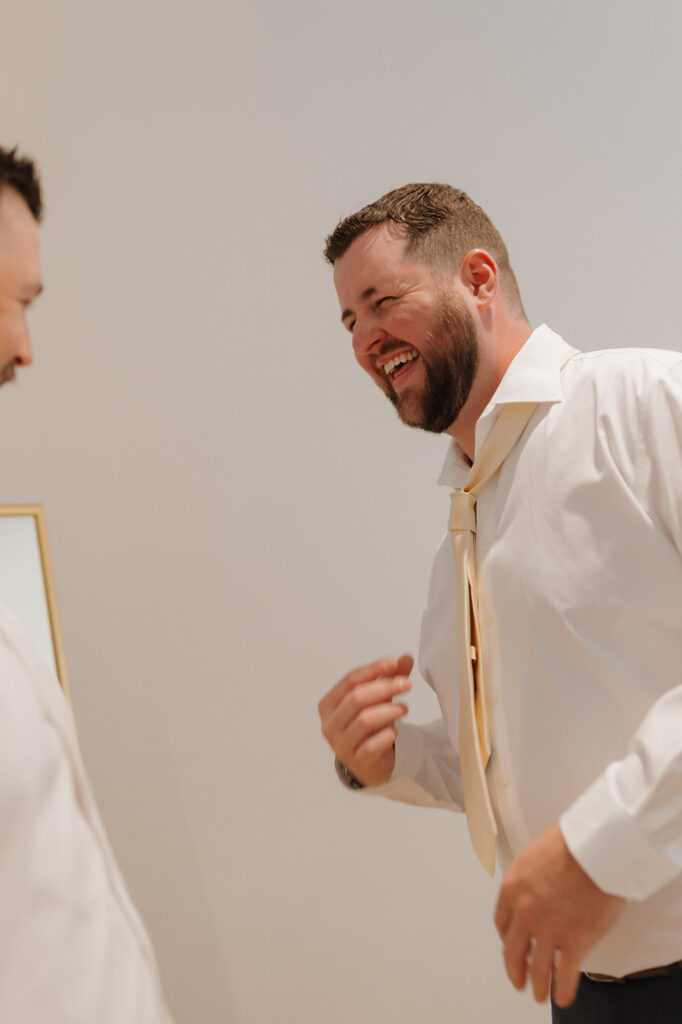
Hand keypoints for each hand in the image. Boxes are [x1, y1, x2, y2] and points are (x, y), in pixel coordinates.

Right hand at [318, 654, 412, 786]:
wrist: (367, 763)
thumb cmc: (368, 727)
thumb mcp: (377, 699)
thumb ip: (389, 678)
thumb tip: (406, 658)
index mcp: (328, 704)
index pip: (350, 680)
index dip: (372, 669)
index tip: (394, 662)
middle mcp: (330, 724)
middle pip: (356, 698)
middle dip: (384, 687)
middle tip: (406, 684)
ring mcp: (341, 745)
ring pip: (365, 720)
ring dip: (389, 711)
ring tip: (404, 708)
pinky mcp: (356, 761)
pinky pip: (373, 745)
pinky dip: (387, 735)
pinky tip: (395, 731)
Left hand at [494, 824, 624, 1006]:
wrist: (595, 847)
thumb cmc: (570, 843)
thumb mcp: (534, 854)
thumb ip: (529, 877)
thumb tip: (535, 886)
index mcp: (512, 888)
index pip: (501, 922)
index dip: (506, 938)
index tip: (511, 946)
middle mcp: (525, 912)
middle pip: (513, 950)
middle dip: (514, 969)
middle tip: (517, 979)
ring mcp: (549, 929)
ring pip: (538, 968)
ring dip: (537, 985)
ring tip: (540, 995)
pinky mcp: (575, 941)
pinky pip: (565, 974)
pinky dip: (563, 990)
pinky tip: (563, 998)